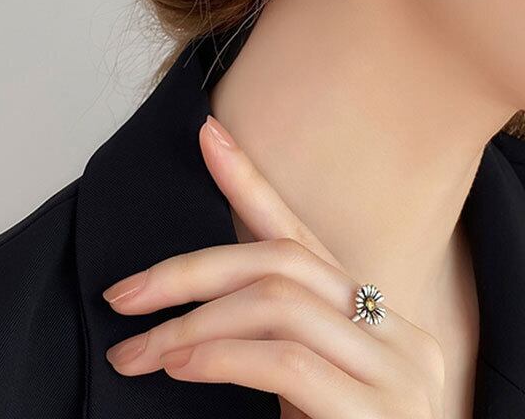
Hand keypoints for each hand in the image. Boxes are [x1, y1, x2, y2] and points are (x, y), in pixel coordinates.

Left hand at [102, 115, 445, 418]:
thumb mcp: (305, 386)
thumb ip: (274, 340)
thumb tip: (202, 309)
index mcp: (373, 315)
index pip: (302, 232)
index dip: (250, 179)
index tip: (207, 134)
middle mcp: (395, 329)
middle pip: (282, 260)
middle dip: (192, 268)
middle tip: (125, 294)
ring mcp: (399, 371)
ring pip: (278, 301)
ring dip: (194, 320)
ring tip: (140, 347)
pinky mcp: (382, 414)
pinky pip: (286, 359)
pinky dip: (220, 354)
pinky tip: (180, 364)